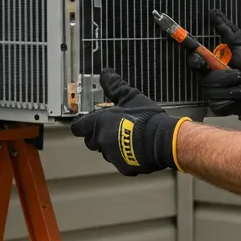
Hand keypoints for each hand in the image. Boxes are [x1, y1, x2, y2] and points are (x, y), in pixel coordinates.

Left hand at [70, 68, 189, 175]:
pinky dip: (125, 156)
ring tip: (127, 137)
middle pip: (91, 140)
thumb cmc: (145, 118)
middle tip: (112, 127)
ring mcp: (111, 156)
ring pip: (105, 152)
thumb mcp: (130, 96)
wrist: (162, 140)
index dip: (82, 124)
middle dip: (98, 135)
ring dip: (111, 146)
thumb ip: (114, 85)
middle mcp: (101, 141)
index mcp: (99, 123)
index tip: (86, 122)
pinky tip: (135, 148)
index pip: (78, 127)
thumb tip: (106, 73)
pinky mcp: (123, 167)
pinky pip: (119, 162)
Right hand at [187, 8, 240, 121]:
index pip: (195, 60)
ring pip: (211, 90)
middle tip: (238, 73)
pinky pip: (218, 102)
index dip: (196, 60)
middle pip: (203, 77)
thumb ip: (226, 28)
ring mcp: (214, 92)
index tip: (201, 59)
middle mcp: (211, 77)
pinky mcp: (219, 105)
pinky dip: (232, 96)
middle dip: (222, 75)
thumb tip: (214, 13)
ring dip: (230, 86)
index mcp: (214, 62)